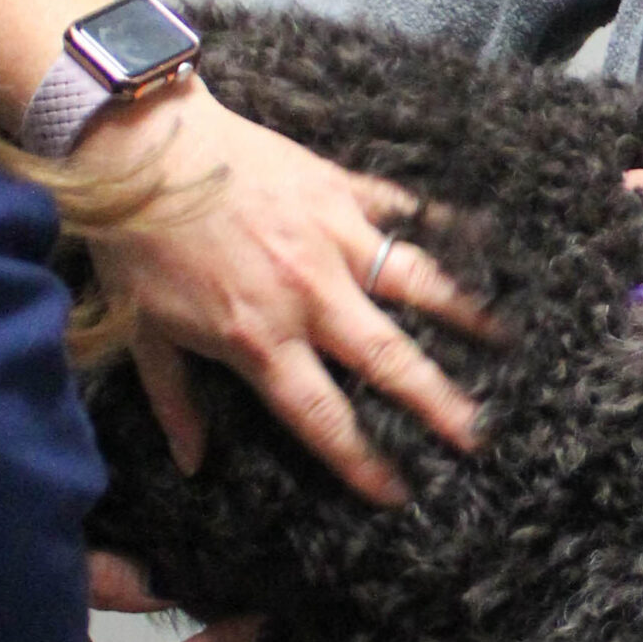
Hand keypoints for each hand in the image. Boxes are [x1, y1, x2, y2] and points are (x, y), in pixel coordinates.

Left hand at [81, 80, 495, 504]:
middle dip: (438, 401)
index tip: (397, 491)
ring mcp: (333, 237)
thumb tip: (193, 463)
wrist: (143, 150)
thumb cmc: (138, 245)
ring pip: (415, 281)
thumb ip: (175, 401)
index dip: (361, 460)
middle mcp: (309, 295)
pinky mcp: (339, 189)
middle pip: (389, 358)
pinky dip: (435, 222)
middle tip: (479, 433)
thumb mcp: (144, 334)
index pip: (322, 415)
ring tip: (505, 336)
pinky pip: (399, 209)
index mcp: (259, 339)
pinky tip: (474, 234)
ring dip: (462, 311)